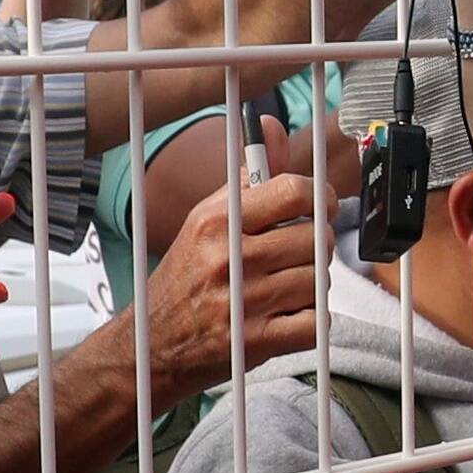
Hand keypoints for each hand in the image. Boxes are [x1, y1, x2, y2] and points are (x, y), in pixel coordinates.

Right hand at [139, 129, 325, 387]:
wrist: (149, 347)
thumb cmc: (184, 278)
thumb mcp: (206, 220)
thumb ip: (248, 177)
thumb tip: (272, 126)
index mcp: (217, 220)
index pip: (294, 192)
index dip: (320, 198)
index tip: (322, 207)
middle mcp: (228, 256)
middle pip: (315, 239)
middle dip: (317, 249)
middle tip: (299, 256)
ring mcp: (242, 301)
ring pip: (318, 280)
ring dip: (311, 287)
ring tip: (285, 290)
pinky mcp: (253, 342)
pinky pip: (315, 323)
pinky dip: (311, 322)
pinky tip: (288, 318)